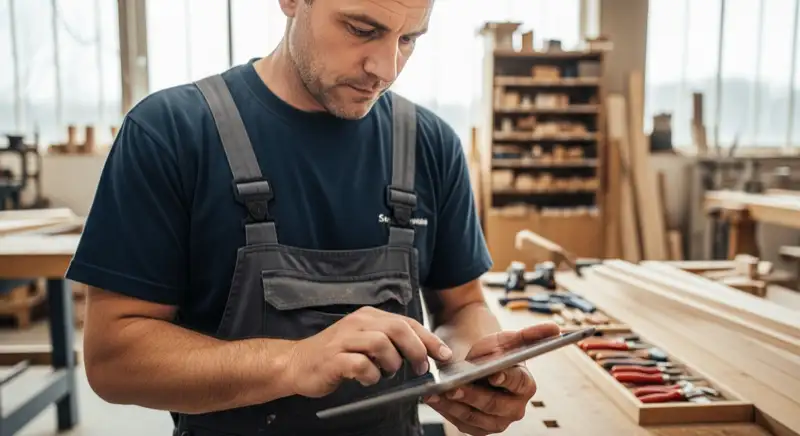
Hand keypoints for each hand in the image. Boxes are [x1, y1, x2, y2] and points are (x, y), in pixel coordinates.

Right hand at [286, 306, 452, 397]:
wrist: (297, 363)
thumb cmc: (335, 355)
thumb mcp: (365, 341)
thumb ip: (390, 342)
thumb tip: (423, 353)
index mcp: (369, 316)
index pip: (406, 322)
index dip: (429, 338)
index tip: (444, 354)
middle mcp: (358, 323)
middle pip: (397, 328)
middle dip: (416, 349)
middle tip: (421, 368)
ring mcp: (344, 339)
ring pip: (381, 343)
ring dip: (392, 362)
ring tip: (388, 372)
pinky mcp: (333, 359)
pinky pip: (360, 364)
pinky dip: (371, 375)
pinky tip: (369, 380)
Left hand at [424, 322, 559, 434]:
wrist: (477, 365)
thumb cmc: (494, 353)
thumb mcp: (507, 340)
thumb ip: (530, 334)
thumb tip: (555, 328)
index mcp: (526, 386)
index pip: (518, 384)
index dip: (506, 379)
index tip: (493, 374)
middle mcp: (514, 408)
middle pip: (493, 405)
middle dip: (472, 395)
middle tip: (453, 387)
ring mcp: (497, 422)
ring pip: (474, 417)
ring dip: (453, 405)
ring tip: (436, 394)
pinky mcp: (479, 429)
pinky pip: (462, 424)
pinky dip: (447, 411)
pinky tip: (435, 400)